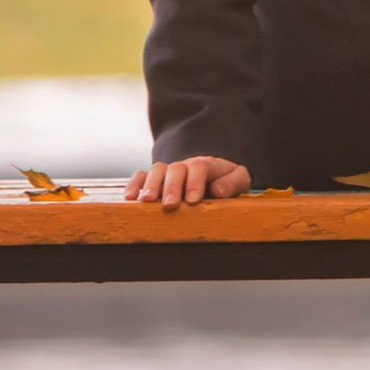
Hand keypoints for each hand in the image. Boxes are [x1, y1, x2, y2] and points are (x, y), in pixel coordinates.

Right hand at [124, 154, 251, 206]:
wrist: (214, 172)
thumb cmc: (227, 179)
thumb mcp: (239, 178)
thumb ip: (232, 183)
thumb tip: (217, 191)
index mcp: (208, 164)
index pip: (200, 166)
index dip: (195, 182)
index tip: (193, 200)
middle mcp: (185, 165)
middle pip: (176, 169)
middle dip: (172, 187)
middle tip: (170, 205)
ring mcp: (169, 170)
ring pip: (157, 170)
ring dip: (151, 185)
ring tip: (147, 201)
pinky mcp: (156, 179)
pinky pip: (142, 176)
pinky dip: (134, 184)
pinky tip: (130, 198)